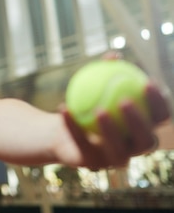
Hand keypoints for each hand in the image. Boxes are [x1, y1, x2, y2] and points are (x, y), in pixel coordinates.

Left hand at [56, 82, 170, 169]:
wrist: (60, 130)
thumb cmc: (84, 104)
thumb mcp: (94, 85)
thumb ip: (105, 72)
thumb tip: (113, 55)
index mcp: (143, 129)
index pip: (160, 117)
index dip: (159, 102)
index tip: (147, 81)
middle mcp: (134, 148)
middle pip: (146, 139)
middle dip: (139, 121)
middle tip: (124, 100)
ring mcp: (114, 160)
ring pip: (117, 150)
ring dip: (110, 130)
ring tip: (99, 110)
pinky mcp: (91, 164)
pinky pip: (82, 143)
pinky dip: (72, 125)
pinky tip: (64, 107)